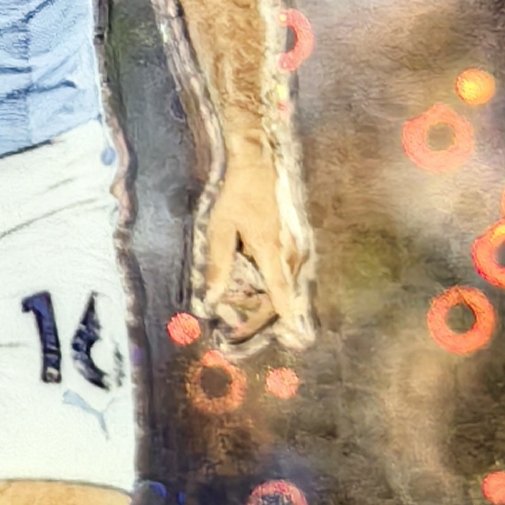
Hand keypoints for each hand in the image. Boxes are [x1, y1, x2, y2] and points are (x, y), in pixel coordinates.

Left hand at [195, 155, 313, 348]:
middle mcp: (288, 252)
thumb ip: (219, 264)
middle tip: (239, 333)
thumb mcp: (221, 229)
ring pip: (283, 285)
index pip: (280, 292)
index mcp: (271, 250)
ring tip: (241, 317)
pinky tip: (252, 292)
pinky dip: (270, 287)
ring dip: (265, 302)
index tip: (292, 338)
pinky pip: (282, 273)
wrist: (258, 166)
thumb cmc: (238, 196)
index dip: (284, 317)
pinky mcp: (291, 242)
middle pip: (281, 294)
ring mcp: (293, 247)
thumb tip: (211, 298)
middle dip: (263, 317)